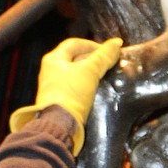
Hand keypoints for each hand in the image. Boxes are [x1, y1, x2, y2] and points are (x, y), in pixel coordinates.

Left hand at [9, 36, 122, 153]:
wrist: (59, 124)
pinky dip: (86, 84)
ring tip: (105, 76)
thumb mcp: (90, 72)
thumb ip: (103, 56)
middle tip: (109, 63)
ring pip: (75, 72)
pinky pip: (74, 86)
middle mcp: (51, 70)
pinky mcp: (59, 98)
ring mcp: (54, 85)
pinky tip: (96, 90)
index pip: (75, 44)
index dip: (93, 45)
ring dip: (90, 72)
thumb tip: (117, 43)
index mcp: (54, 59)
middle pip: (74, 58)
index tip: (109, 51)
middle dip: (93, 59)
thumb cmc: (71, 94)